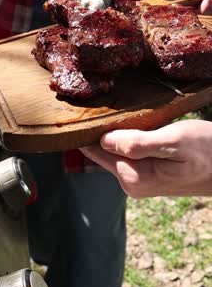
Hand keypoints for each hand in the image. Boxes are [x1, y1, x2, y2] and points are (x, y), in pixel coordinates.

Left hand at [81, 120, 211, 197]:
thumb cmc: (208, 151)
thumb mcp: (174, 141)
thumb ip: (137, 143)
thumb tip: (103, 140)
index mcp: (133, 176)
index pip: (95, 150)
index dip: (88, 128)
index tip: (85, 108)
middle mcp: (131, 183)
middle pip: (102, 150)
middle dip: (100, 128)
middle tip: (100, 103)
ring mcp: (138, 181)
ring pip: (115, 150)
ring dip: (114, 132)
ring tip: (113, 110)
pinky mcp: (147, 175)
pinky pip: (127, 153)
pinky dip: (125, 137)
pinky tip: (130, 123)